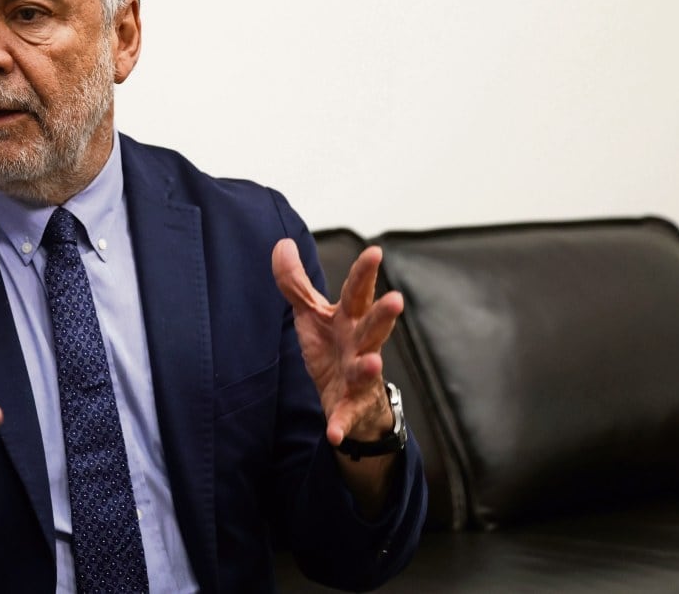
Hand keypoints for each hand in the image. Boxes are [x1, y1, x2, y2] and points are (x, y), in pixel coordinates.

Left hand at [271, 238, 402, 446]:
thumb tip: (282, 243)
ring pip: (367, 370)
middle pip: (373, 327)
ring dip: (370, 367)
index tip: (375, 252)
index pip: (357, 292)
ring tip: (374, 362)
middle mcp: (359, 344)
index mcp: (349, 319)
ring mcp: (358, 377)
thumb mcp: (312, 314)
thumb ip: (296, 282)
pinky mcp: (349, 407)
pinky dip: (341, 425)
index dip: (364, 273)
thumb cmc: (333, 346)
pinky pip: (345, 417)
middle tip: (396, 300)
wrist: (347, 397)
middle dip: (384, 315)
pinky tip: (334, 433)